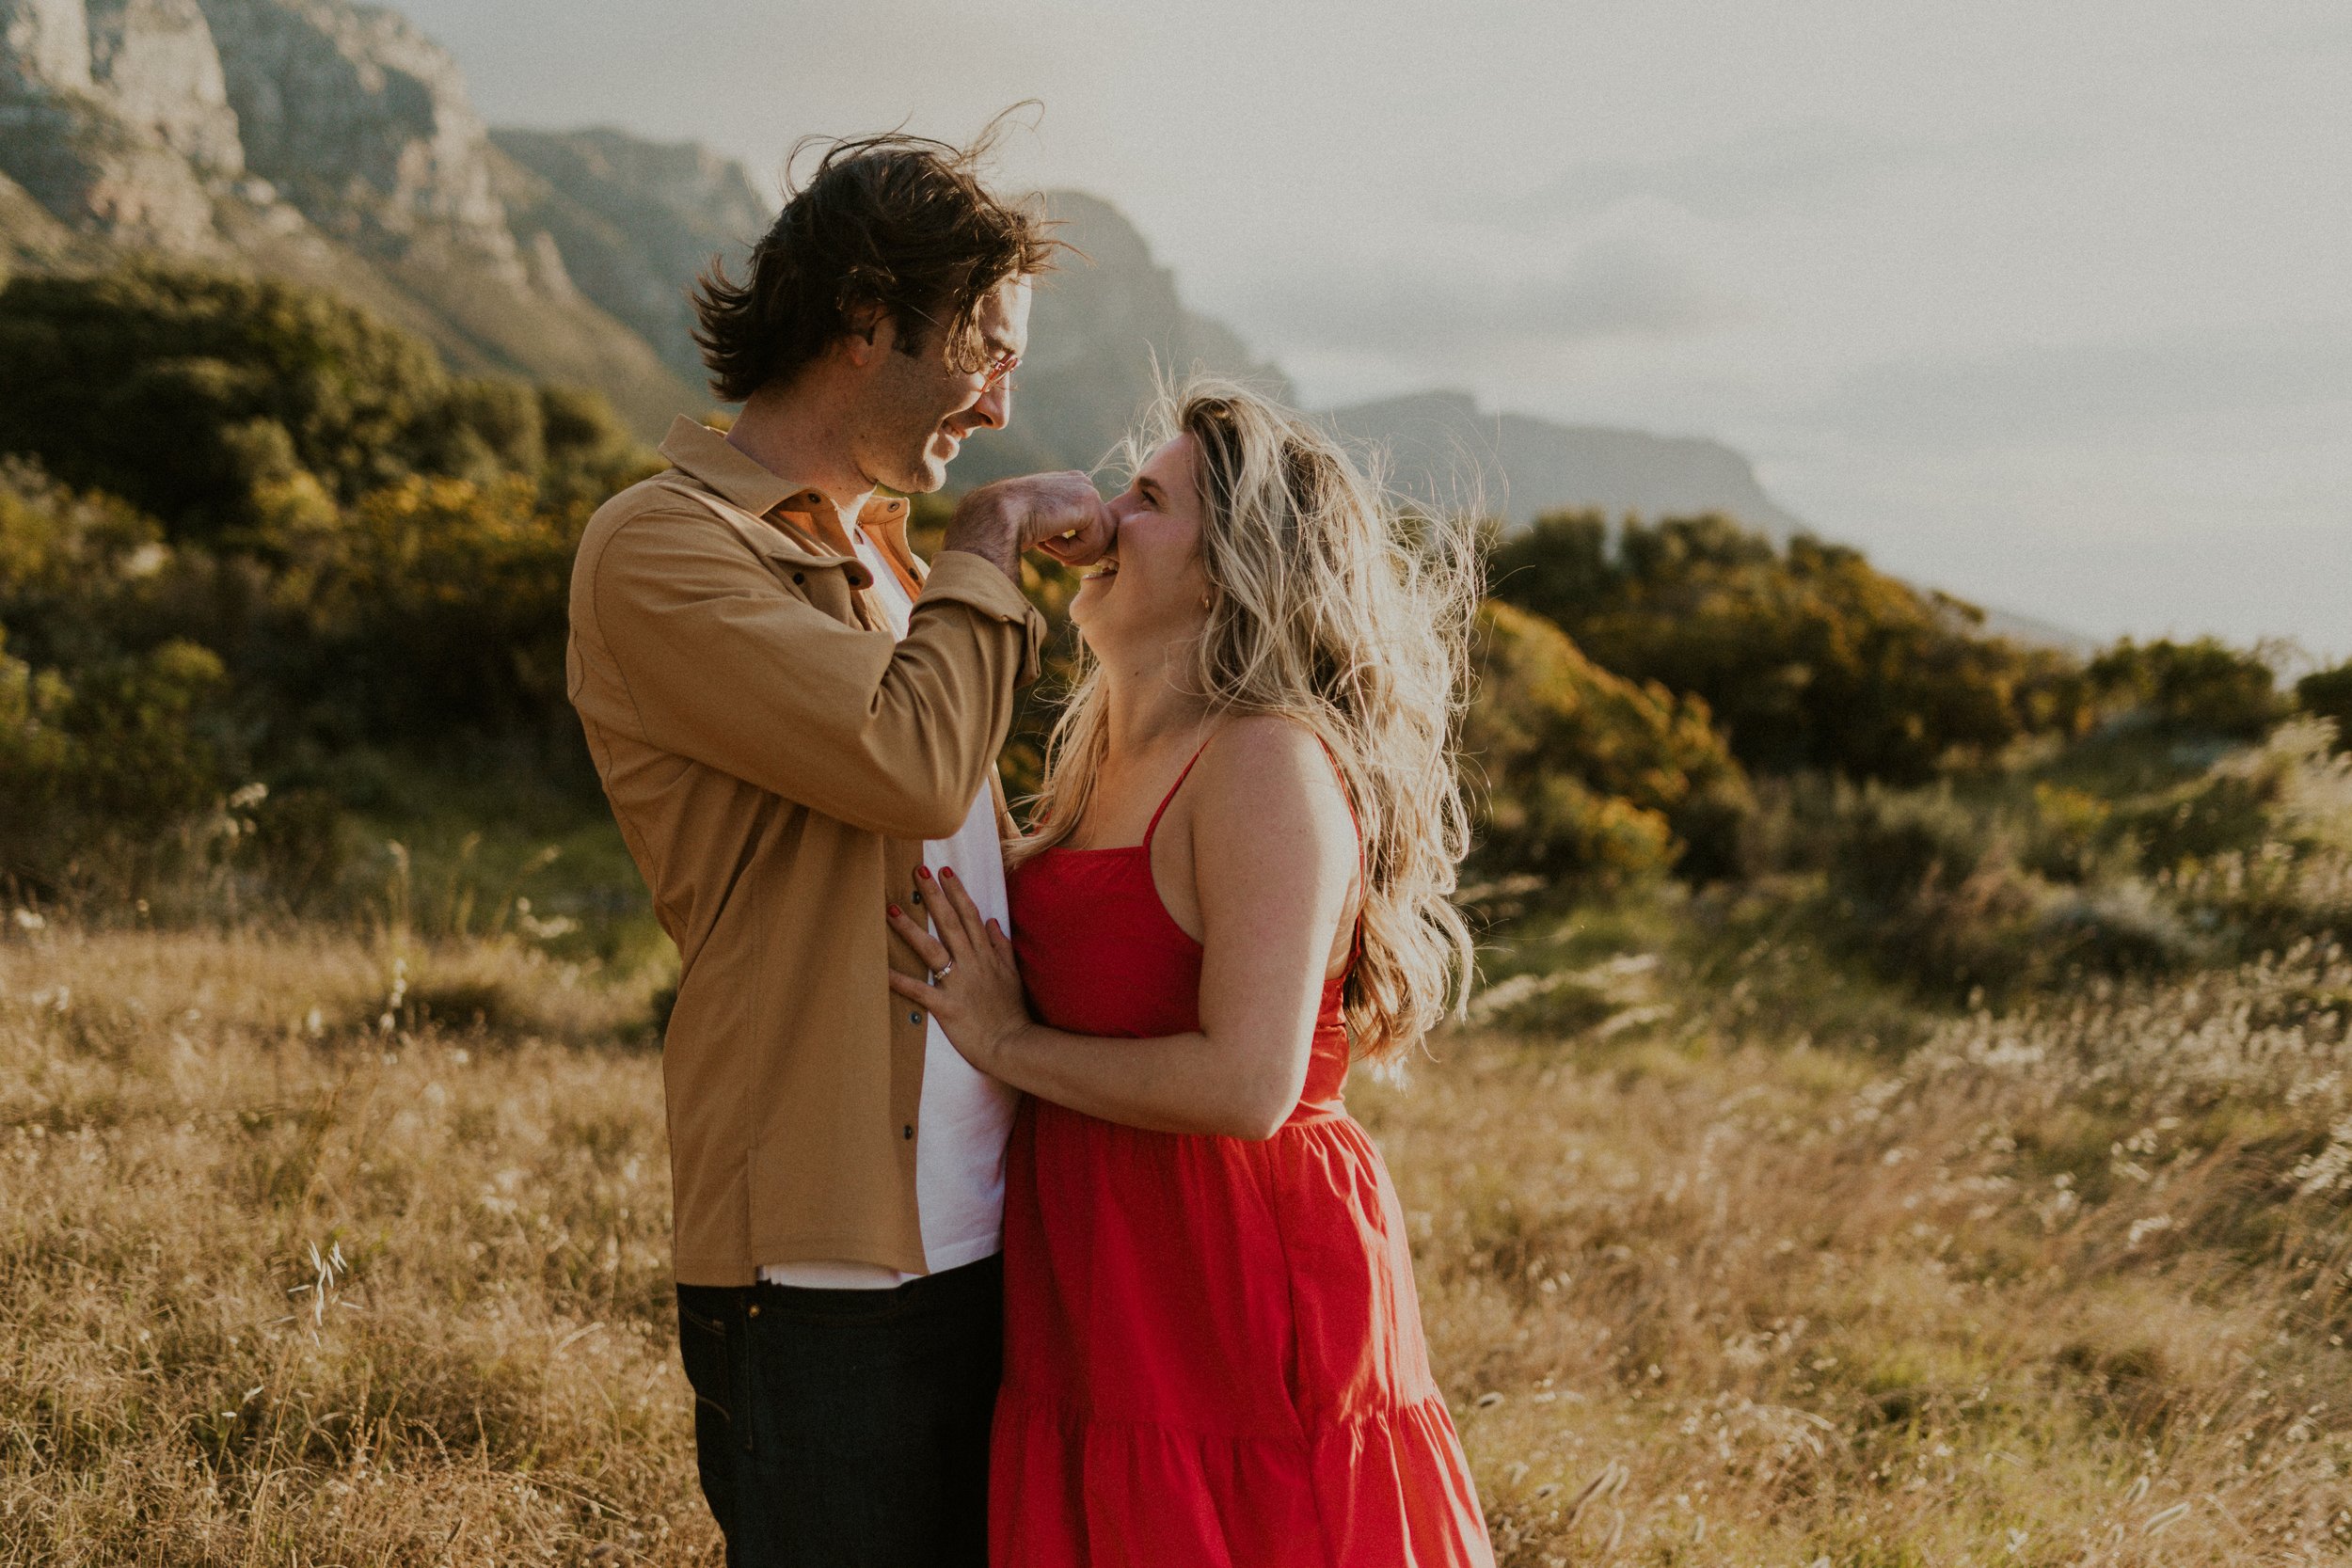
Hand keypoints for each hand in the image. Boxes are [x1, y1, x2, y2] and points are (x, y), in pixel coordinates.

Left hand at [886, 866, 1029, 1073]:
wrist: (1014, 1044)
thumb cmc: (1012, 1012)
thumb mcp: (1012, 975)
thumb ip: (1002, 947)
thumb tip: (993, 921)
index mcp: (986, 956)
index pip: (971, 916)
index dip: (957, 892)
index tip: (945, 871)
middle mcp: (972, 963)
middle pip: (950, 923)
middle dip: (934, 896)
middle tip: (918, 872)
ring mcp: (959, 983)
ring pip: (932, 949)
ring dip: (911, 929)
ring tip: (891, 909)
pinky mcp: (947, 1006)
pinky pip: (919, 991)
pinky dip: (900, 980)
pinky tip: (881, 969)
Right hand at [943, 473, 1113, 576]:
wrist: (996, 515)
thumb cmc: (1011, 523)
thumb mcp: (1043, 521)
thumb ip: (1065, 524)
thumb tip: (1090, 548)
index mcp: (1073, 484)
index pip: (1094, 524)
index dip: (1076, 545)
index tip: (1050, 545)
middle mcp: (1084, 483)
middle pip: (1103, 533)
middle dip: (1081, 552)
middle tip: (1055, 555)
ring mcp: (1087, 491)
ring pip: (1100, 541)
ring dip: (1074, 554)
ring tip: (1049, 548)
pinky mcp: (1087, 505)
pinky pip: (1091, 544)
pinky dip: (1069, 552)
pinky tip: (1048, 540)